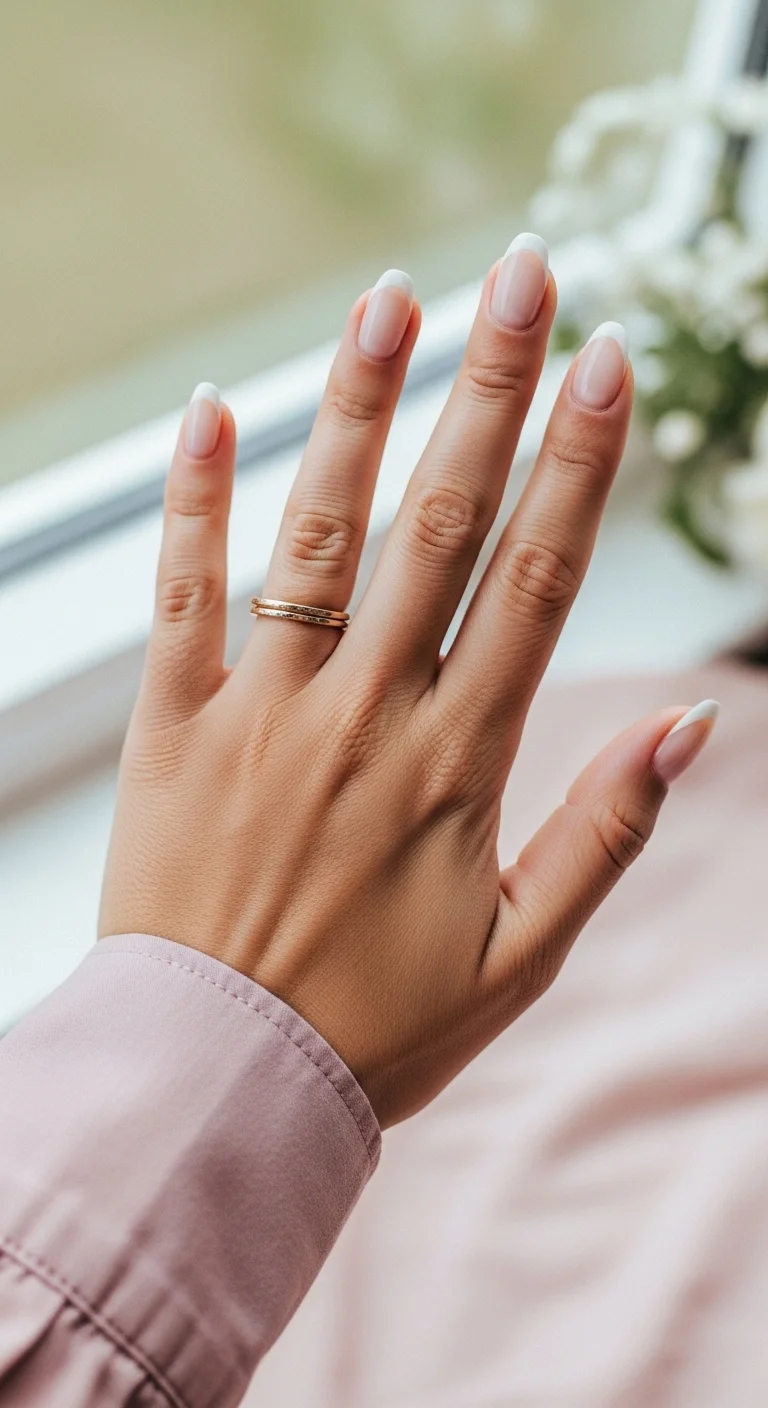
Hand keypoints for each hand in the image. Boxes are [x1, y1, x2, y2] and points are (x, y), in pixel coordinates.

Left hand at [99, 242, 716, 1126]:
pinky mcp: (172, 730)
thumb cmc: (377, 1030)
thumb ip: (606, 836)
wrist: (218, 1086)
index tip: (605, 364)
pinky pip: (179, 599)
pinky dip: (194, 502)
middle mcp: (365, 715)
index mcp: (458, 765)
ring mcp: (262, 713)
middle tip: (526, 273)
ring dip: (359, 409)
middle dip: (492, 390)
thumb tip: (692, 725)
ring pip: (318, 535)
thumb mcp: (521, 956)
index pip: (536, 580)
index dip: (577, 464)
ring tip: (394, 299)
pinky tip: (214, 409)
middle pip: (441, 524)